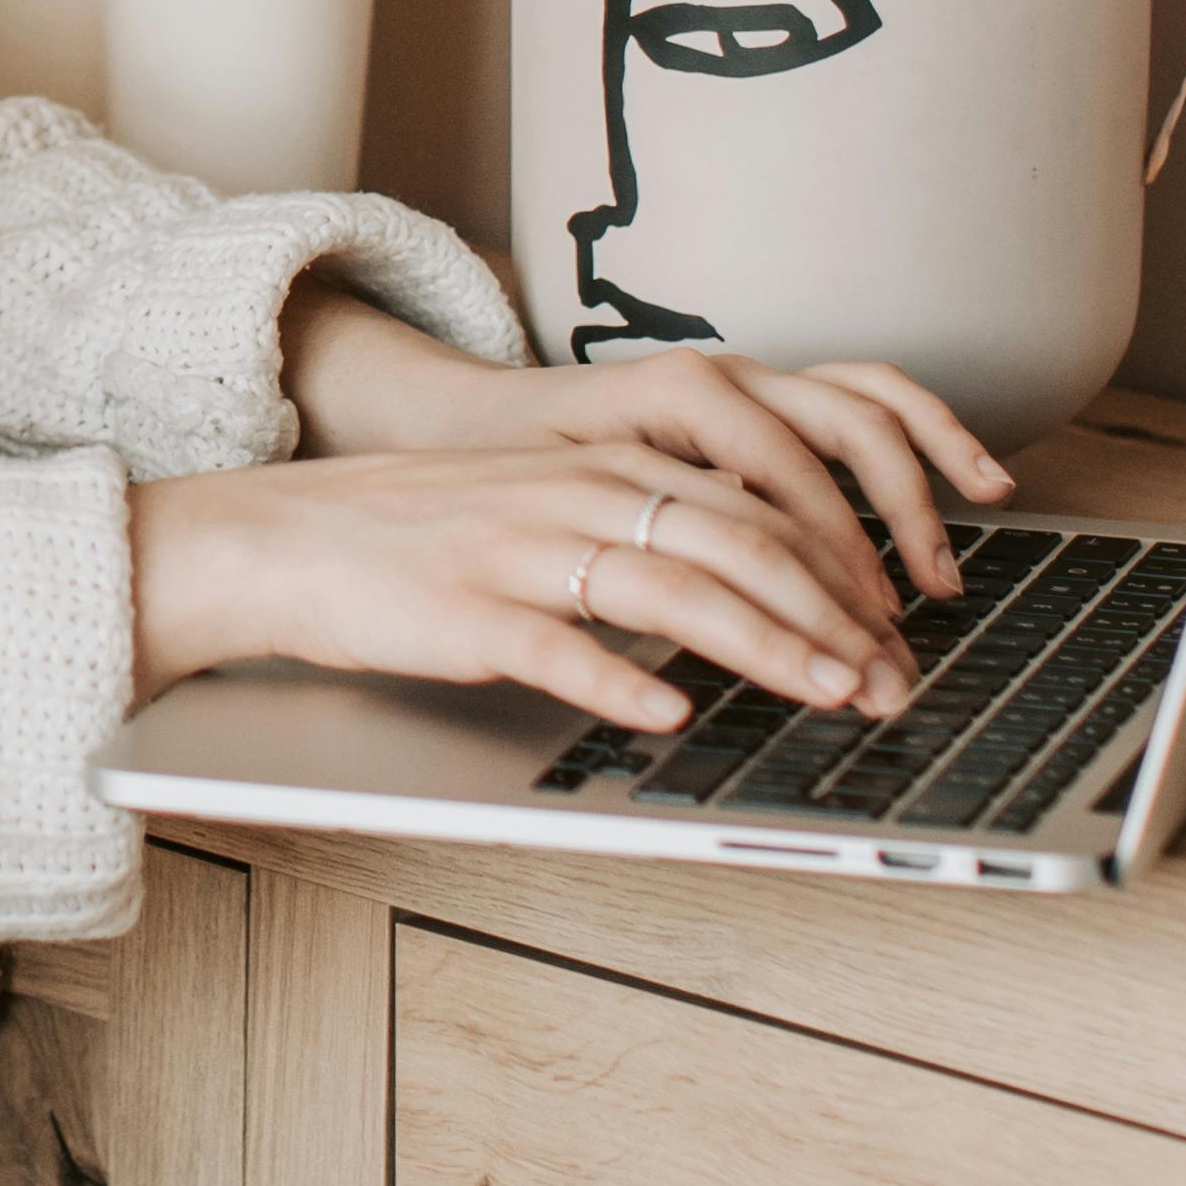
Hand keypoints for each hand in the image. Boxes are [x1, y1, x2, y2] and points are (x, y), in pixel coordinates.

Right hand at [279, 284, 1012, 648]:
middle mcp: (581, 496)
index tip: (896, 644)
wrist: (289, 540)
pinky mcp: (465, 610)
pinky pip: (556, 646)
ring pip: (673, 591)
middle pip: (742, 546)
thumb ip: (649, 535)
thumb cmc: (427, 538)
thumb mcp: (552, 511)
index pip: (764, 513)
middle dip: (835, 623)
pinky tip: (668, 718)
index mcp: (611, 468)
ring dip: (767, 650)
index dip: (846, 581)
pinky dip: (620, 685)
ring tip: (829, 698)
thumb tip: (758, 590)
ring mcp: (523, 550)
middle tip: (891, 685)